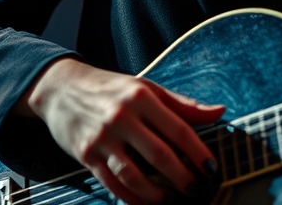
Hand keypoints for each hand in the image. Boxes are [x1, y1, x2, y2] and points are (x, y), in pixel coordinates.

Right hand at [22, 58, 224, 203]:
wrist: (61, 88)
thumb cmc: (110, 88)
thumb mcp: (147, 87)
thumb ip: (183, 104)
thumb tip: (220, 112)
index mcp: (141, 96)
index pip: (178, 129)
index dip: (198, 152)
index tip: (211, 168)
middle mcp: (122, 116)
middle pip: (160, 155)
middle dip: (182, 177)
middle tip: (195, 188)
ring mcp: (102, 137)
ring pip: (134, 175)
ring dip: (156, 194)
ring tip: (170, 199)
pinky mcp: (86, 155)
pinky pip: (112, 184)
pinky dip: (131, 198)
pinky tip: (144, 202)